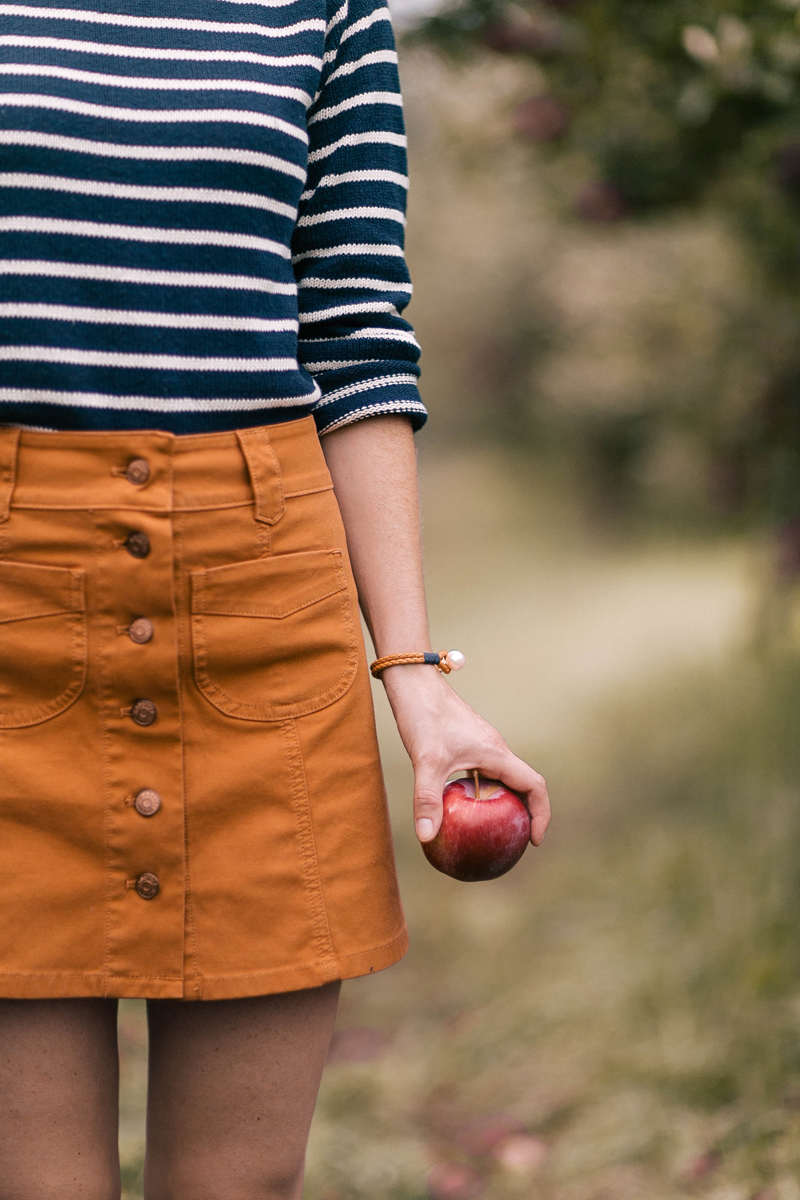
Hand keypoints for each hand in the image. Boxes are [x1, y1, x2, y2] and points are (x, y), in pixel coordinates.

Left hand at [381, 665, 550, 845]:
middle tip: (513, 844)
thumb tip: (427, 838)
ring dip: (501, 805)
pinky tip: (458, 809)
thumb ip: (427, 799)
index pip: (534, 786)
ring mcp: (481, 746)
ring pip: (501, 780)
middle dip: (524, 815)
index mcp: (497, 753)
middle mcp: (495, 750)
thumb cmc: (423, 716)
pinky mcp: (466, 744)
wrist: (414, 683)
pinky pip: (481, 775)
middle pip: (522, 785)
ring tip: (489, 832)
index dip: (541, 814)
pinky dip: (479, 795)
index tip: (533, 842)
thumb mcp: (425, 761)